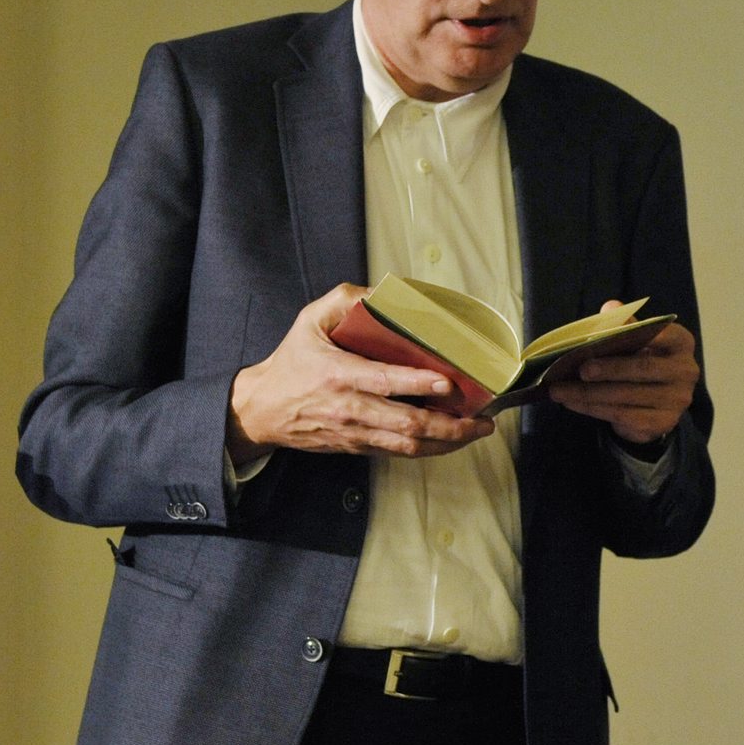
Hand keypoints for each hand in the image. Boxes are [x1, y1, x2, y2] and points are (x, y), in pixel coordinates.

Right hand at [227, 284, 496, 459]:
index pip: (385, 382)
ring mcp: (356, 432)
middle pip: (407, 424)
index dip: (419, 385)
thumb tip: (382, 292)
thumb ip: (344, 300)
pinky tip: (449, 439)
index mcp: (339, 375)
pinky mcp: (357, 447)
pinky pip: (397, 452)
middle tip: (481, 419)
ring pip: (408, 445)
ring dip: (446, 442)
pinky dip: (427, 448)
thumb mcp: (309, 321)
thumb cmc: (290, 363)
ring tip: (475, 431)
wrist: (262, 410)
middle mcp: (351, 407)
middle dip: (449, 425)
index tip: (447, 382)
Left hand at [546, 302, 698, 444]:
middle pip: (643, 369)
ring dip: (589, 394)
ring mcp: (676, 401)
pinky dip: (592, 408)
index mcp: (681, 344)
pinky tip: (571, 402)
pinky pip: (621, 415)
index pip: (662, 334)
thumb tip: (611, 307)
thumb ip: (625, 323)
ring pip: (626, 396)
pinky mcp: (661, 423)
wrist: (657, 403)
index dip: (637, 333)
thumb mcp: (638, 340)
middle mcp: (685, 372)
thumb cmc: (643, 360)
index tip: (608, 335)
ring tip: (559, 389)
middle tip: (580, 369)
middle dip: (609, 369)